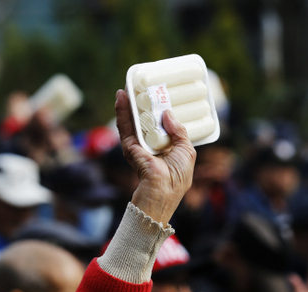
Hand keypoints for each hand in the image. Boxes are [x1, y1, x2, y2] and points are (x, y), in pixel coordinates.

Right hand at [115, 90, 195, 224]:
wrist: (163, 189)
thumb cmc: (178, 175)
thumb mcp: (186, 149)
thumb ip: (178, 130)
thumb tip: (168, 113)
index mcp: (166, 148)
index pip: (161, 126)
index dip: (160, 112)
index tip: (160, 97)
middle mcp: (150, 145)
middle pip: (145, 121)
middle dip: (143, 105)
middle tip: (142, 88)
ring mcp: (138, 146)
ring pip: (132, 121)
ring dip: (129, 104)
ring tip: (129, 87)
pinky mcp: (129, 147)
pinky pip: (125, 126)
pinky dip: (122, 111)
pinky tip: (122, 97)